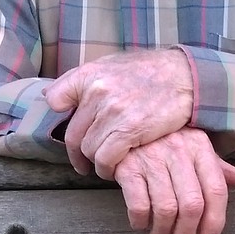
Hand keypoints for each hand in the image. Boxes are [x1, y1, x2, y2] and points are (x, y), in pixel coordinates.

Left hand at [44, 49, 193, 178]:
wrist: (185, 76)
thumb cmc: (150, 71)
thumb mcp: (113, 64)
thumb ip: (83, 79)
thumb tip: (49, 95)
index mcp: (90, 74)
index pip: (56, 98)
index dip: (61, 117)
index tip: (73, 129)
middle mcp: (97, 91)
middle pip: (73, 134)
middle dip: (77, 153)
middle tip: (84, 162)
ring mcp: (112, 111)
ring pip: (88, 150)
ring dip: (95, 162)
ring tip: (105, 164)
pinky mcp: (129, 129)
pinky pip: (105, 159)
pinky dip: (107, 168)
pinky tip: (115, 168)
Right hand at [114, 127, 234, 233]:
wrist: (124, 119)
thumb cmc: (163, 136)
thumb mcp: (191, 143)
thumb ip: (214, 164)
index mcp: (199, 146)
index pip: (216, 190)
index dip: (215, 221)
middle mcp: (178, 151)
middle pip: (192, 205)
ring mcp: (152, 159)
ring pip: (166, 209)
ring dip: (163, 233)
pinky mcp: (128, 167)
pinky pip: (138, 205)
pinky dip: (140, 222)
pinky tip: (141, 224)